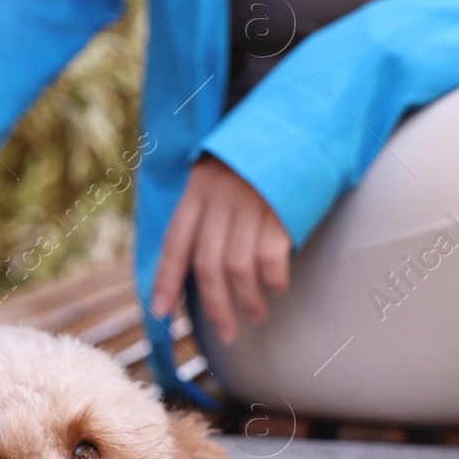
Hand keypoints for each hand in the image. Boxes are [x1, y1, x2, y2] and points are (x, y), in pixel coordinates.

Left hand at [150, 156, 291, 344]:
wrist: (299, 125)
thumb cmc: (256, 161)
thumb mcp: (219, 177)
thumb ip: (206, 215)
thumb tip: (196, 269)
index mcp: (197, 190)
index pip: (174, 243)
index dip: (164, 280)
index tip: (160, 312)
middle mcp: (219, 198)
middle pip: (207, 264)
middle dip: (214, 306)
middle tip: (225, 333)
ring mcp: (251, 203)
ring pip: (237, 267)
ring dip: (246, 300)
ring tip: (254, 316)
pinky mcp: (282, 208)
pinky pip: (271, 257)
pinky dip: (273, 280)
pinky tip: (277, 288)